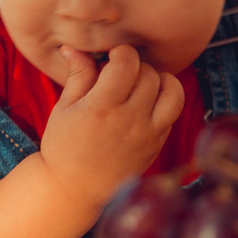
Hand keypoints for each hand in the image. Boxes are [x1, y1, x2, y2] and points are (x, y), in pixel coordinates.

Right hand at [40, 45, 184, 208]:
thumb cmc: (64, 147)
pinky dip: (166, 100)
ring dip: (160, 80)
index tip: (112, 58)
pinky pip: (173, 112)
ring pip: (171, 90)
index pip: (126, 64)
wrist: (75, 189)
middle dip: (137, 66)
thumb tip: (75, 48)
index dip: (122, 53)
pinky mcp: (157, 144)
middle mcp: (129, 120)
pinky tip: (147, 102)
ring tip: (142, 84)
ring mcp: (148, 134)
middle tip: (122, 74)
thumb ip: (77, 76)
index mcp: (102, 107)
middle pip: (149, 74)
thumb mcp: (64, 108)